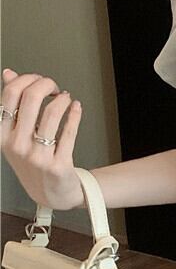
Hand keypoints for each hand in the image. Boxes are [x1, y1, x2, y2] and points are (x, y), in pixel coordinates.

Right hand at [0, 68, 84, 209]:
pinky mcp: (58, 164)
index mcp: (3, 135)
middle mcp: (17, 145)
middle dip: (46, 84)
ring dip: (62, 99)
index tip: (38, 80)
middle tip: (53, 87)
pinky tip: (76, 108)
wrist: (51, 194)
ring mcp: (37, 156)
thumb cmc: (34, 163)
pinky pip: (69, 132)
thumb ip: (12, 105)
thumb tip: (8, 74)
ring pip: (51, 113)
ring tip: (66, 98)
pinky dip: (74, 114)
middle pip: (30, 98)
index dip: (27, 79)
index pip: (10, 94)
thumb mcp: (15, 136)